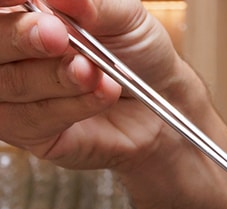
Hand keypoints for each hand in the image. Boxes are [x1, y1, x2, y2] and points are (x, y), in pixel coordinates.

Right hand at [0, 0, 183, 168]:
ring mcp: (11, 93)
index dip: (3, 3)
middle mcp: (7, 52)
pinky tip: (103, 93)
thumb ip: (90, 3)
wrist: (163, 100)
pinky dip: (74, 104)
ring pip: (11, 83)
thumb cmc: (137, 52)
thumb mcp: (123, 16)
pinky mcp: (27, 131)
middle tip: (57, 35)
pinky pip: (34, 118)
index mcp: (20, 14)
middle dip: (20, 38)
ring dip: (58, 76)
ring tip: (94, 70)